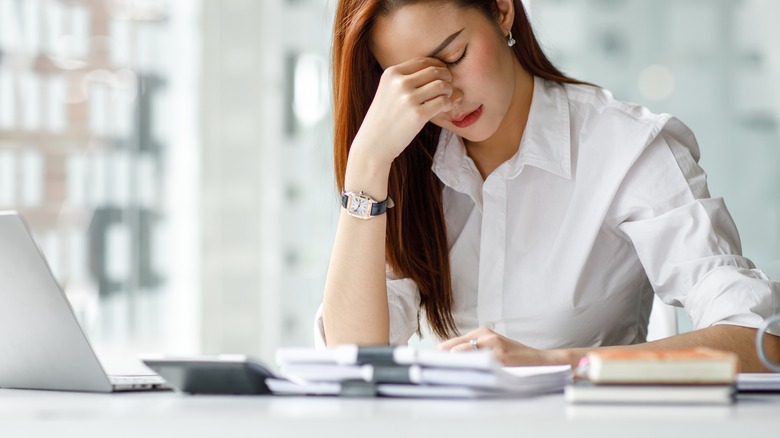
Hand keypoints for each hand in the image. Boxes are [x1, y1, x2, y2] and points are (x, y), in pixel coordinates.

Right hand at [349, 58, 454, 168]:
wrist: (373, 144)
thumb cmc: (384, 118)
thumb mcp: (388, 91)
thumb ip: (407, 79)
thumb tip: (441, 71)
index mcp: (391, 73)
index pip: (424, 62)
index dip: (438, 67)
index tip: (442, 76)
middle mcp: (399, 83)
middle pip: (435, 71)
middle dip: (447, 78)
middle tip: (448, 89)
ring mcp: (408, 99)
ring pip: (442, 86)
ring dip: (449, 92)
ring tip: (447, 99)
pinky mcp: (418, 115)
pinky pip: (443, 102)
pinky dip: (449, 104)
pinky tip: (445, 109)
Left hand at [438, 327, 561, 365]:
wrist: (538, 360)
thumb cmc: (514, 355)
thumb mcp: (493, 347)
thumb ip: (475, 349)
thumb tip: (450, 358)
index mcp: (483, 331)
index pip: (455, 341)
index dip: (441, 351)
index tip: (430, 360)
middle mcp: (486, 335)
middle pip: (456, 346)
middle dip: (443, 357)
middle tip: (431, 367)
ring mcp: (493, 345)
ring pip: (465, 353)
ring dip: (452, 362)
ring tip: (441, 371)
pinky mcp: (500, 357)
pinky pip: (479, 362)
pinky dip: (468, 367)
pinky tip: (461, 374)